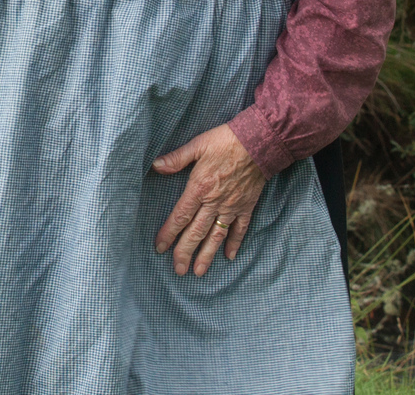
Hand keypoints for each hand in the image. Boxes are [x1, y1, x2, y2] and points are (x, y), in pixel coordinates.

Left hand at [153, 123, 267, 276]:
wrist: (259, 143)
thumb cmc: (226, 141)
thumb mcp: (198, 145)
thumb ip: (176, 158)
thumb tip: (156, 166)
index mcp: (199, 188)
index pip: (180, 216)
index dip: (169, 233)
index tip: (160, 248)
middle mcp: (214, 202)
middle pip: (196, 233)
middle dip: (185, 252)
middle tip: (178, 270)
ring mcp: (231, 207)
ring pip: (217, 236)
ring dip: (207, 255)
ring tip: (199, 272)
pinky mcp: (246, 206)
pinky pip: (240, 229)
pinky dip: (234, 243)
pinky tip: (229, 257)